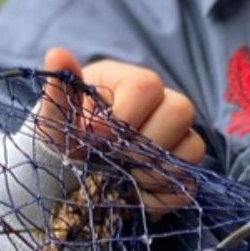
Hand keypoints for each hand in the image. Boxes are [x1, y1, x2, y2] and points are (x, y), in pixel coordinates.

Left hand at [35, 47, 204, 216]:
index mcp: (130, 82)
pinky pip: (188, 184)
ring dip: (155, 169)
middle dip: (144, 142)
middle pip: (180, 111)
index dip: (124, 114)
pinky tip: (134, 195)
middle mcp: (161, 104)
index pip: (148, 86)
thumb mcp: (57, 113)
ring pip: (192, 147)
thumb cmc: (64, 130)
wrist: (67, 165)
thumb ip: (58, 88)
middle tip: (114, 157)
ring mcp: (175, 138)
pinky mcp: (179, 171)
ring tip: (123, 176)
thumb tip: (57, 53)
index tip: (95, 135)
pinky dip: (162, 196)